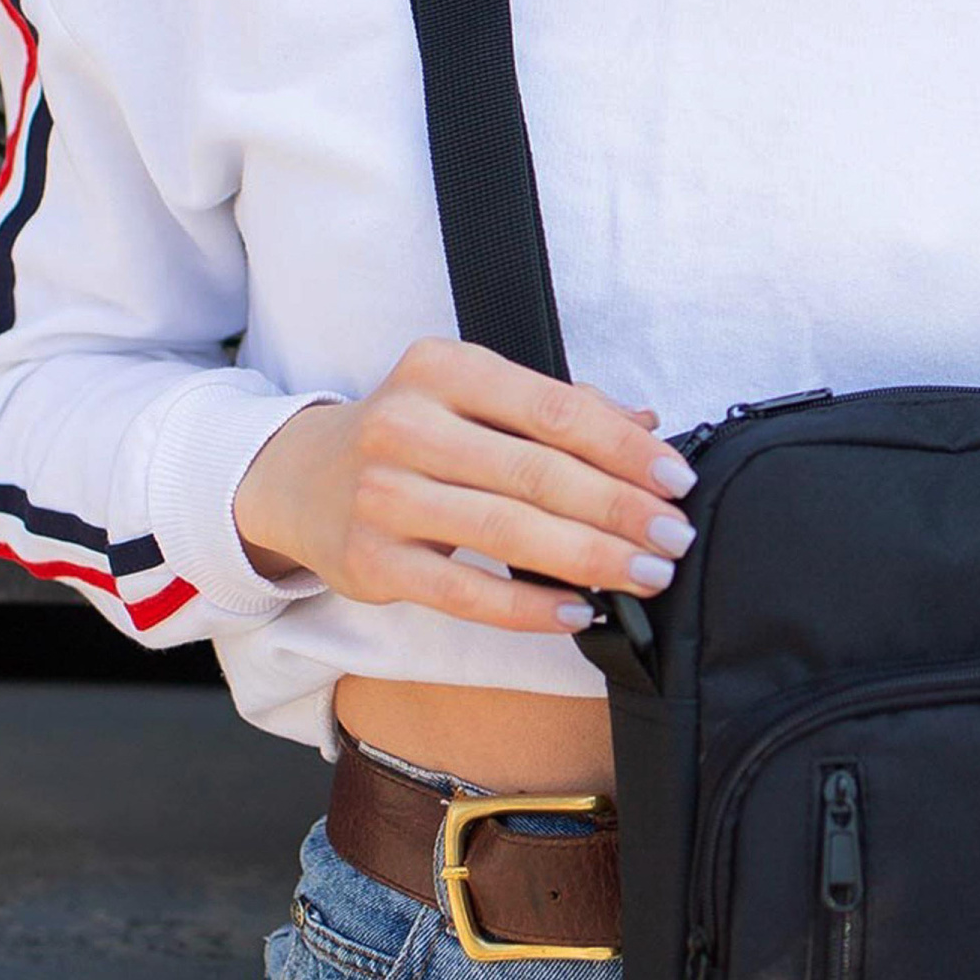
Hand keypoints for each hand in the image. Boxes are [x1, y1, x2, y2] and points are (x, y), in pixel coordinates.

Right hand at [231, 334, 692, 634]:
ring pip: (506, 531)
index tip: (677, 481)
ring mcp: (382, 494)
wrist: (303, 477)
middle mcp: (406, 424)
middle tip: (675, 537)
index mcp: (442, 368)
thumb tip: (646, 423)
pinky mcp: (369, 560)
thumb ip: (558, 407)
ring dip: (589, 559)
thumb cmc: (416, 434)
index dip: (625, 449)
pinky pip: (464, 593)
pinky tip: (578, 612)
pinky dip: (528, 607)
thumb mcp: (475, 397)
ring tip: (646, 575)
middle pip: (537, 472)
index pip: (554, 409)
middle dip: (619, 510)